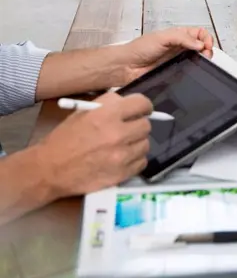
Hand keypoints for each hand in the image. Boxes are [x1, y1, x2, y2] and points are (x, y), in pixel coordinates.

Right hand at [38, 92, 152, 196]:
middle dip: (138, 125)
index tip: (141, 110)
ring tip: (121, 145)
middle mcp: (118, 133)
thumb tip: (130, 104)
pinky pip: (141, 162)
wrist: (51, 169)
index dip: (143, 106)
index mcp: (107, 114)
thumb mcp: (84, 111)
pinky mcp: (121, 174)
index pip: (142, 103)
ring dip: (136, 143)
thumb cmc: (65, 138)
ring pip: (145, 144)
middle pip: (146, 125)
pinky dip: (134, 160)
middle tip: (128, 129)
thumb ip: (110, 104)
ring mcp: (121, 156)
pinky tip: (121, 158)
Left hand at [116, 27, 213, 85]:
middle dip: (207, 49)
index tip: (206, 45)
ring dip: (202, 60)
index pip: (199, 33)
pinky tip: (193, 70)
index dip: (205, 38)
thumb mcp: (162, 37)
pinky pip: (189, 71)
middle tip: (206, 55)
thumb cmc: (139, 49)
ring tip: (202, 62)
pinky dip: (194, 71)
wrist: (127, 66)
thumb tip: (200, 44)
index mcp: (178, 35)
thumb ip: (182, 38)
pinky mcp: (175, 72)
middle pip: (201, 46)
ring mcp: (178, 60)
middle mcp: (179, 47)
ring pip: (197, 59)